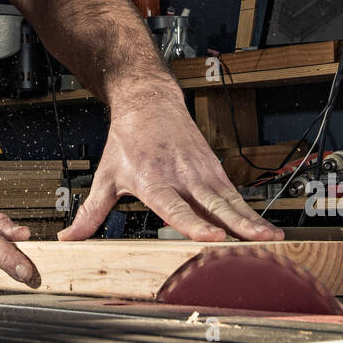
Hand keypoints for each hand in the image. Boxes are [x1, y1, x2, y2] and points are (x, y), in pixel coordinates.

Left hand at [58, 87, 285, 241]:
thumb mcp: (106, 175)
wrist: (148, 100)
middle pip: (213, 204)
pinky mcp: (214, 168)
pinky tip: (265, 229)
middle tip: (258, 241)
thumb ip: (90, 212)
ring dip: (251, 220)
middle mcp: (181, 175)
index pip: (174, 207)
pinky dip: (250, 211)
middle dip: (237, 224)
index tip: (212, 237)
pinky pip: (234, 194)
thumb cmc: (127, 139)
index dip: (193, 223)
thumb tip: (68, 239)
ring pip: (230, 199)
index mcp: (153, 180)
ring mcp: (201, 171)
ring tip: (273, 239)